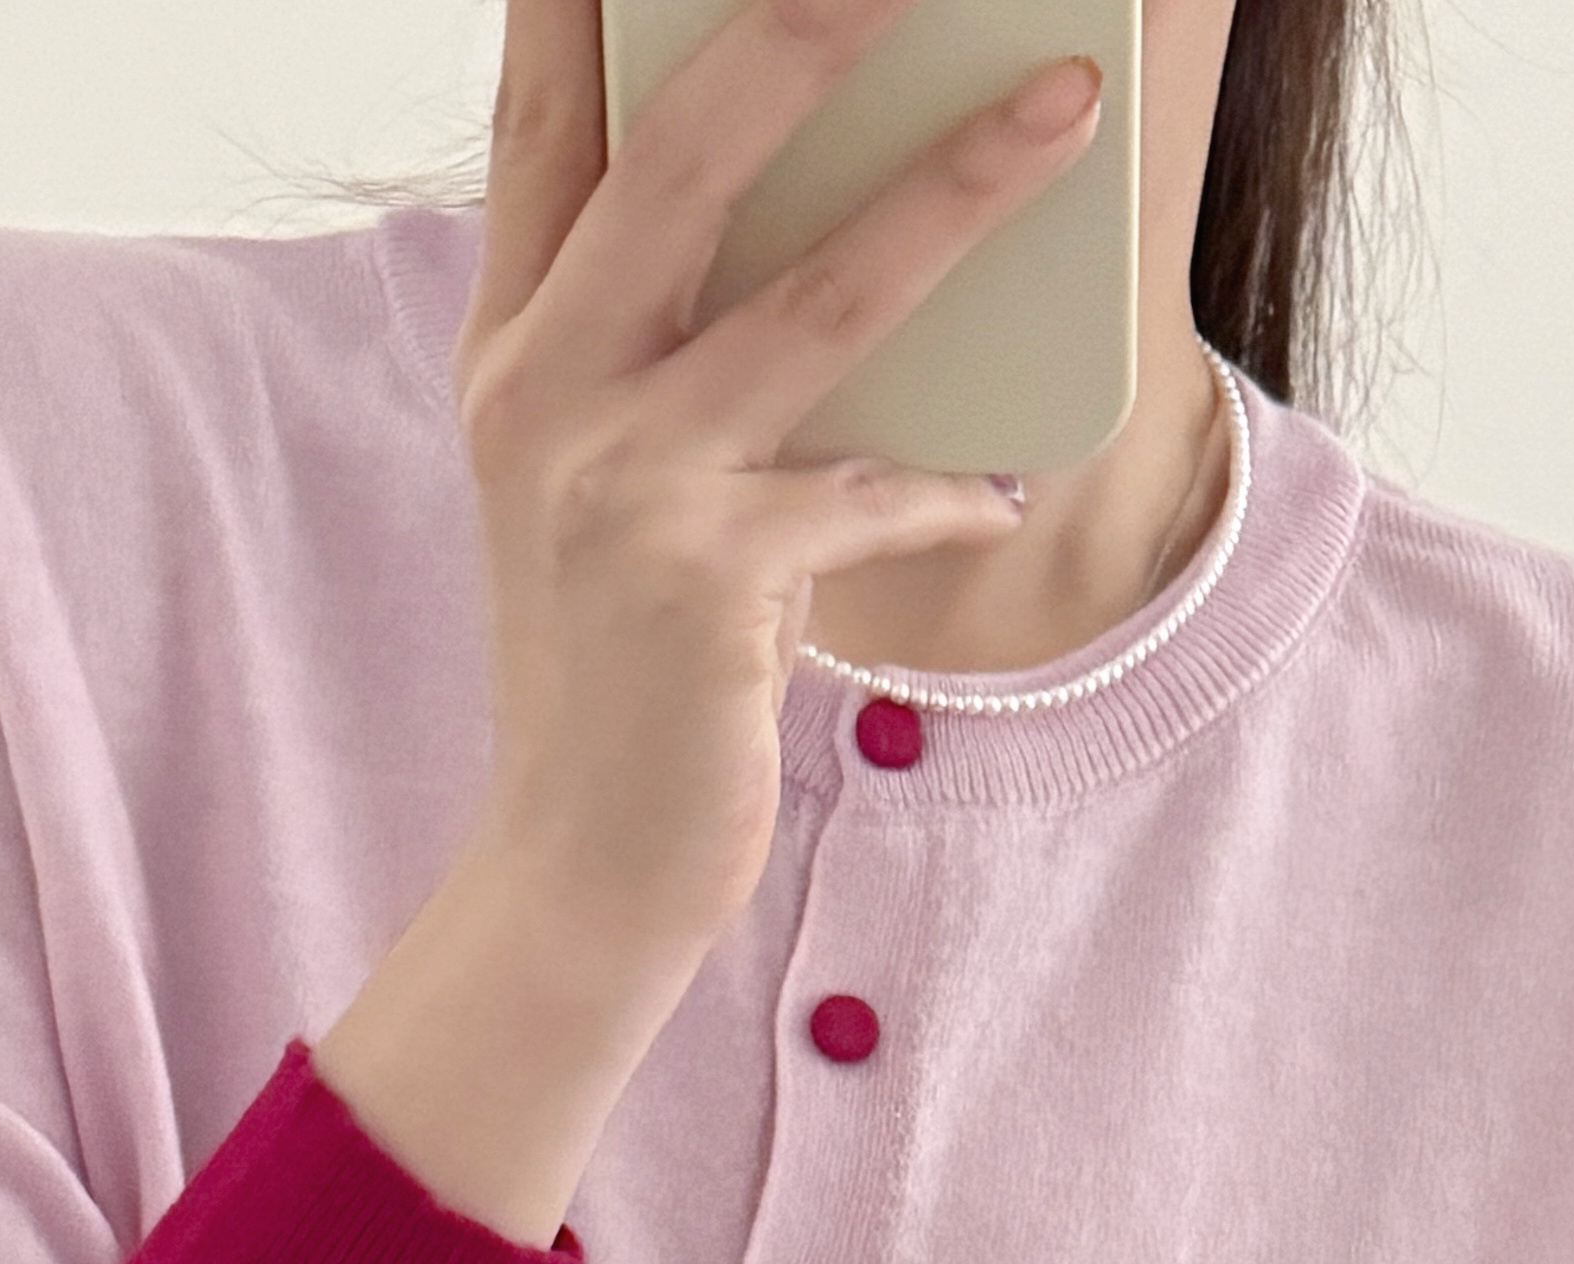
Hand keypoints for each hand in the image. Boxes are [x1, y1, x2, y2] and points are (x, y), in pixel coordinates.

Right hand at [452, 0, 1105, 994]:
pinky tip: (995, 482)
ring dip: (955, 196)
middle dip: (800, 32)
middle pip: (680, 155)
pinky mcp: (709, 583)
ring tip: (1058, 113)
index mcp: (516, 348)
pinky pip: (869, 493)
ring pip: (816, 298)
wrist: (579, 867)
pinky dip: (947, 487)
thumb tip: (827, 234)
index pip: (546, 124)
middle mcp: (549, 389)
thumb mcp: (607, 484)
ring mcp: (624, 482)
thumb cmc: (618, 670)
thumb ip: (667, 355)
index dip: (586, 6)